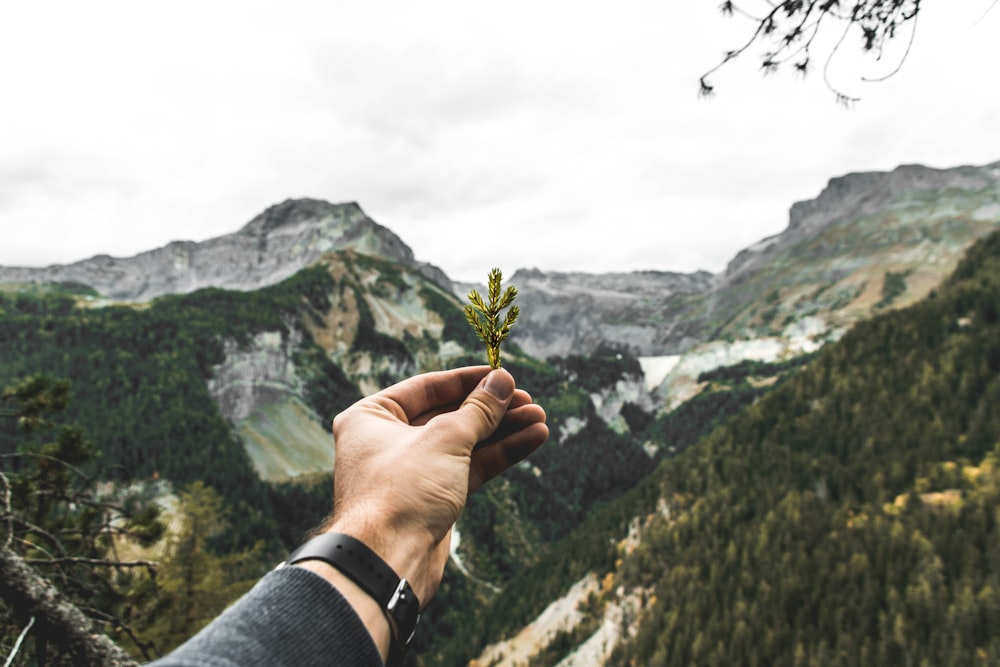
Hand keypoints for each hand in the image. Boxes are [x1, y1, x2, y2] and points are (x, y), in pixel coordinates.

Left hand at [322, 366, 547, 604]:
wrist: (387, 562)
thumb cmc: (401, 492)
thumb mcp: (445, 439)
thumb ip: (478, 409)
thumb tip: (502, 381)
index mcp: (371, 418)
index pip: (427, 388)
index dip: (468, 381)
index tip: (503, 375)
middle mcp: (387, 441)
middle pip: (448, 414)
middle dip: (492, 409)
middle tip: (529, 400)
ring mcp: (411, 472)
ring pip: (463, 443)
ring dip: (503, 431)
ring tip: (540, 418)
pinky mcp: (432, 499)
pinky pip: (469, 468)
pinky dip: (498, 454)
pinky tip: (532, 439)